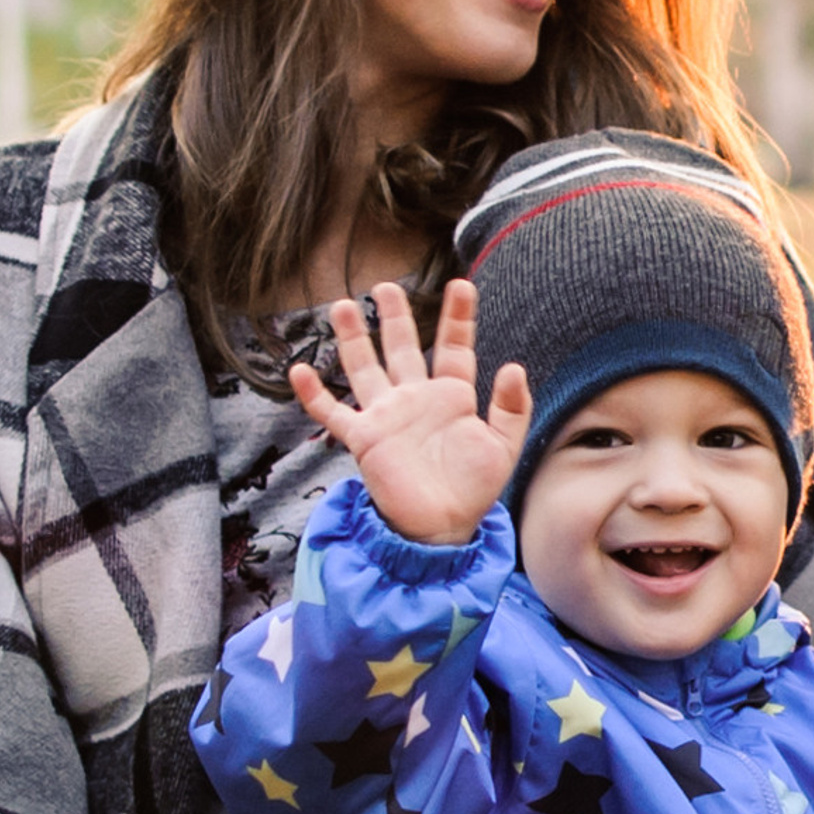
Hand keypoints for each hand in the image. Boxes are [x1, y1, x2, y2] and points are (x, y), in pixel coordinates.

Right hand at [291, 278, 530, 549]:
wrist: (444, 527)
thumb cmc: (474, 489)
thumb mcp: (503, 446)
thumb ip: (512, 408)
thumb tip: (514, 366)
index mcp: (452, 397)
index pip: (453, 348)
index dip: (458, 318)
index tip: (462, 285)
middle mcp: (415, 399)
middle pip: (401, 347)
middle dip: (395, 316)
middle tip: (386, 286)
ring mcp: (386, 416)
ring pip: (364, 369)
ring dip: (353, 339)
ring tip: (343, 305)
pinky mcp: (364, 439)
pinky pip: (333, 413)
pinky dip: (314, 395)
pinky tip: (299, 372)